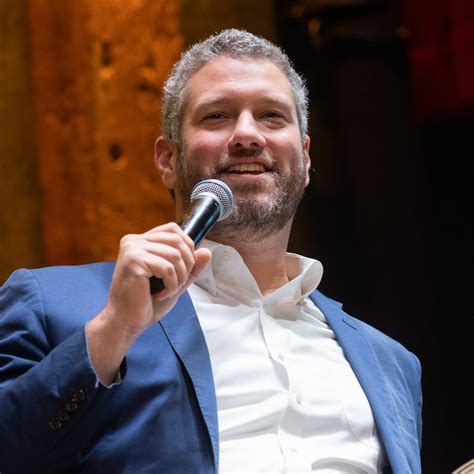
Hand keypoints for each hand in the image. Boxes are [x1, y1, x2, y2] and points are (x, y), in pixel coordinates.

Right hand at [86, 223, 210, 383]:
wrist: (126, 322)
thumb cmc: (146, 302)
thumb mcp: (176, 281)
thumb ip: (191, 266)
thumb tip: (207, 252)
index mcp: (140, 241)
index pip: (173, 229)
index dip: (187, 246)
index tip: (184, 268)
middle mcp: (134, 240)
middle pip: (177, 239)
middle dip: (187, 264)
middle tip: (177, 283)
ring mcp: (132, 249)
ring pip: (175, 254)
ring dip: (179, 278)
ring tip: (168, 291)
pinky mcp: (133, 261)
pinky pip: (167, 268)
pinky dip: (171, 286)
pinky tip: (160, 295)